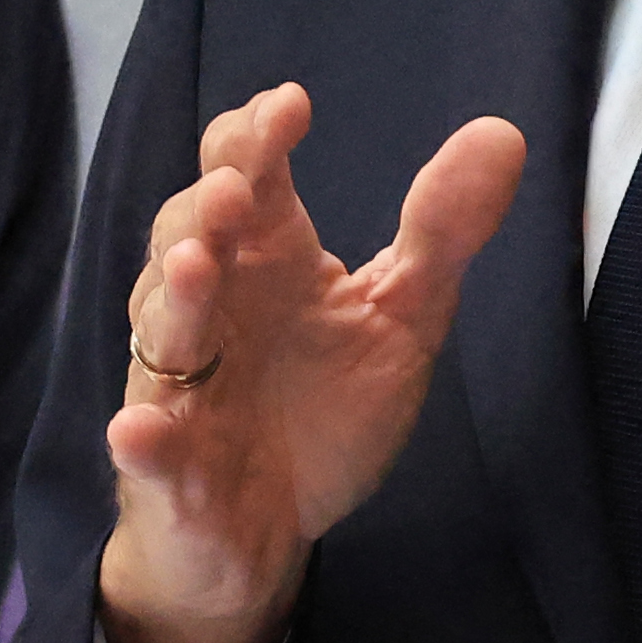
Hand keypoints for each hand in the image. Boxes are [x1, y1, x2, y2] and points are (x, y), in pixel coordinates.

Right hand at [98, 84, 531, 642]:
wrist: (268, 534)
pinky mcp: (165, 467)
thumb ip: (442, 233)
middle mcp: (211, 308)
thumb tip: (502, 133)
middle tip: (238, 186)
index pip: (245, 176)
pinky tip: (139, 428)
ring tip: (198, 267)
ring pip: (163, 328)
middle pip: (188, 236)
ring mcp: (181, 385)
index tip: (291, 108)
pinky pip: (144, 447)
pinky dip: (141, 436)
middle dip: (206, 208)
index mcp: (264, 261)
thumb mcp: (400, 319)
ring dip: (175, 298)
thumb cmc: (322, 413)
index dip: (254, 139)